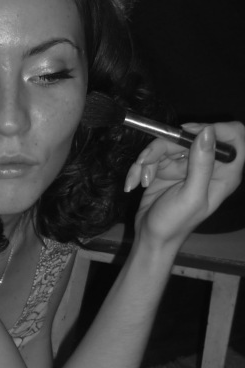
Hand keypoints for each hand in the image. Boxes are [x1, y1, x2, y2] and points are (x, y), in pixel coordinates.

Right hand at [125, 121, 243, 245]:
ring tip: (140, 180)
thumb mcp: (191, 196)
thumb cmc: (175, 224)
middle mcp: (207, 164)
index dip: (215, 129)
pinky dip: (139, 168)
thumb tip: (208, 131)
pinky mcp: (166, 167)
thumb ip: (202, 164)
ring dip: (147, 160)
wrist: (151, 238)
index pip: (233, 136)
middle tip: (147, 161)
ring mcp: (186, 165)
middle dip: (165, 147)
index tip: (190, 135)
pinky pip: (152, 155)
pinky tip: (134, 184)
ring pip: (167, 143)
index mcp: (224, 172)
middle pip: (191, 135)